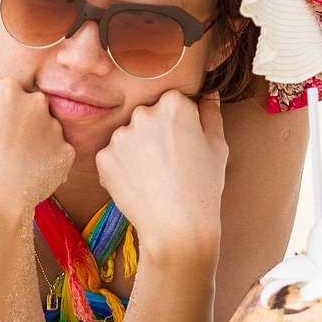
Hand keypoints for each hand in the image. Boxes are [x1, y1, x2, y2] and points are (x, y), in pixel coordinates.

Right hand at [0, 77, 74, 208]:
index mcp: (7, 91)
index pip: (8, 92)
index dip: (0, 111)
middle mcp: (36, 103)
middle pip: (32, 108)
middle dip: (23, 124)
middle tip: (6, 148)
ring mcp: (55, 127)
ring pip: (48, 132)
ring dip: (37, 144)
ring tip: (18, 167)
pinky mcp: (67, 151)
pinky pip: (60, 155)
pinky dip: (50, 165)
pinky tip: (32, 179)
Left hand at [95, 91, 228, 257]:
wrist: (177, 226)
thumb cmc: (204, 187)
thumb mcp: (217, 146)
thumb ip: (211, 114)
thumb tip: (209, 95)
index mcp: (174, 103)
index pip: (173, 102)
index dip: (181, 125)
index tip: (185, 145)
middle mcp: (143, 112)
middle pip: (148, 116)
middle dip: (155, 134)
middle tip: (169, 164)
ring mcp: (120, 135)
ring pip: (129, 136)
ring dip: (137, 151)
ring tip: (154, 177)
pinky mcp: (104, 157)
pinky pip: (113, 157)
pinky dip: (122, 169)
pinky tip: (139, 185)